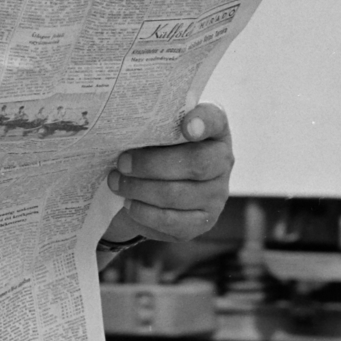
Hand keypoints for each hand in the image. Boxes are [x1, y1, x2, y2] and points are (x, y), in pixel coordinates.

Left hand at [103, 105, 232, 244]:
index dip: (203, 122)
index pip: (216, 119)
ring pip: (177, 194)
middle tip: (122, 163)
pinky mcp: (203, 222)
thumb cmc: (156, 149)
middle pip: (195, 163)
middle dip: (151, 164)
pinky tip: (129, 204)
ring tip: (117, 183)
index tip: (186, 126)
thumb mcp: (157, 132)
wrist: (156, 186)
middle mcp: (223, 161)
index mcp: (213, 129)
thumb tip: (124, 126)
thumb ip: (152, 125)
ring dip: (140, 189)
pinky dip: (144, 212)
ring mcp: (217, 194)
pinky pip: (172, 221)